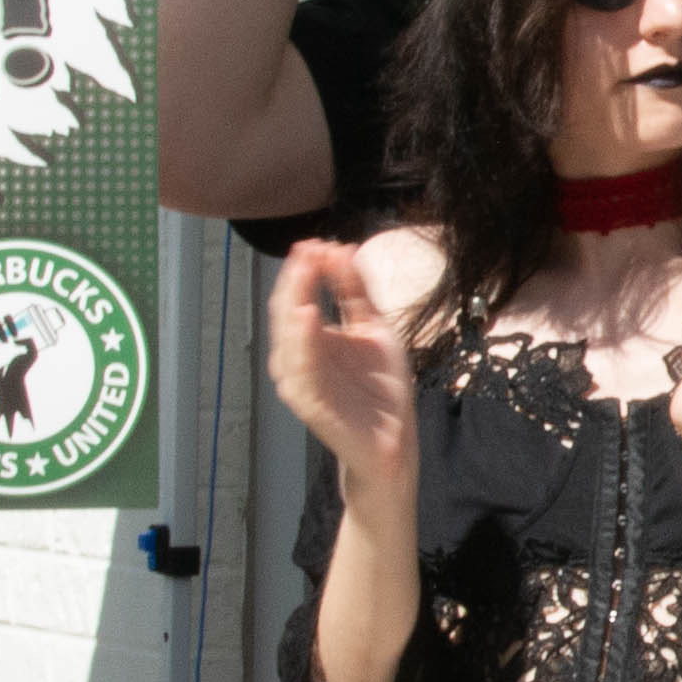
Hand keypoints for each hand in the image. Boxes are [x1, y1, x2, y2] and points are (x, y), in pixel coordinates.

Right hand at [265, 243, 416, 494]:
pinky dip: (301, 343)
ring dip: (294, 302)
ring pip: (288, 337)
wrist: (394, 440)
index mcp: (311, 339)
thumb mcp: (375, 328)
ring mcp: (301, 380)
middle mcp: (299, 358)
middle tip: (308, 251)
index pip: (298, 296)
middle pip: (287, 311)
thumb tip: (342, 247)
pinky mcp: (310, 402)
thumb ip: (357, 291)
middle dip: (296, 280)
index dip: (304, 269)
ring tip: (304, 273)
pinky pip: (301, 370)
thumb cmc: (382, 388)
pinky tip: (307, 317)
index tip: (316, 242)